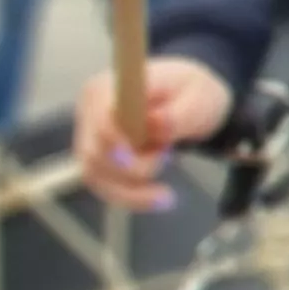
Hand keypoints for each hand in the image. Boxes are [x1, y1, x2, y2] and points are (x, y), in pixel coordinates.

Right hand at [74, 55, 231, 212]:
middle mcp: (89, 114)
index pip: (100, 120)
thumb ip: (178, 113)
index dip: (116, 142)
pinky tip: (156, 200)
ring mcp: (89, 139)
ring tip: (166, 192)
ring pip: (95, 176)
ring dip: (131, 191)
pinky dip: (130, 198)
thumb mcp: (199, 95)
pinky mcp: (96, 161)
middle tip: (168, 156)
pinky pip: (104, 187)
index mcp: (107, 89)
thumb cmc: (191, 92)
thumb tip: (155, 124)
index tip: (147, 156)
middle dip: (134, 169)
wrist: (188, 101)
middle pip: (94, 154)